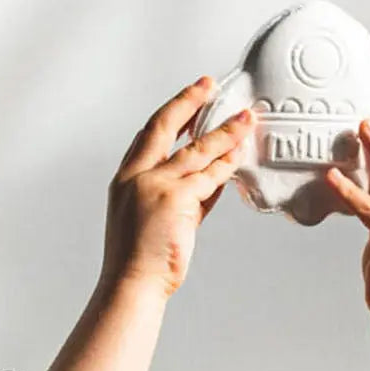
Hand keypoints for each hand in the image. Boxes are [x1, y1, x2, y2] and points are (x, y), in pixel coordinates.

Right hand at [98, 76, 256, 299]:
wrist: (132, 284)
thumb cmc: (140, 260)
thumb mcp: (152, 220)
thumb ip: (180, 197)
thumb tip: (212, 182)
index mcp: (125, 179)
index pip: (148, 136)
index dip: (170, 114)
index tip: (188, 100)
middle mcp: (136, 176)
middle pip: (164, 126)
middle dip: (189, 102)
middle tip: (209, 86)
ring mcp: (155, 185)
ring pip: (195, 150)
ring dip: (223, 132)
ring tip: (244, 120)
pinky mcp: (176, 199)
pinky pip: (208, 176)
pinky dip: (226, 164)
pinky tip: (239, 154)